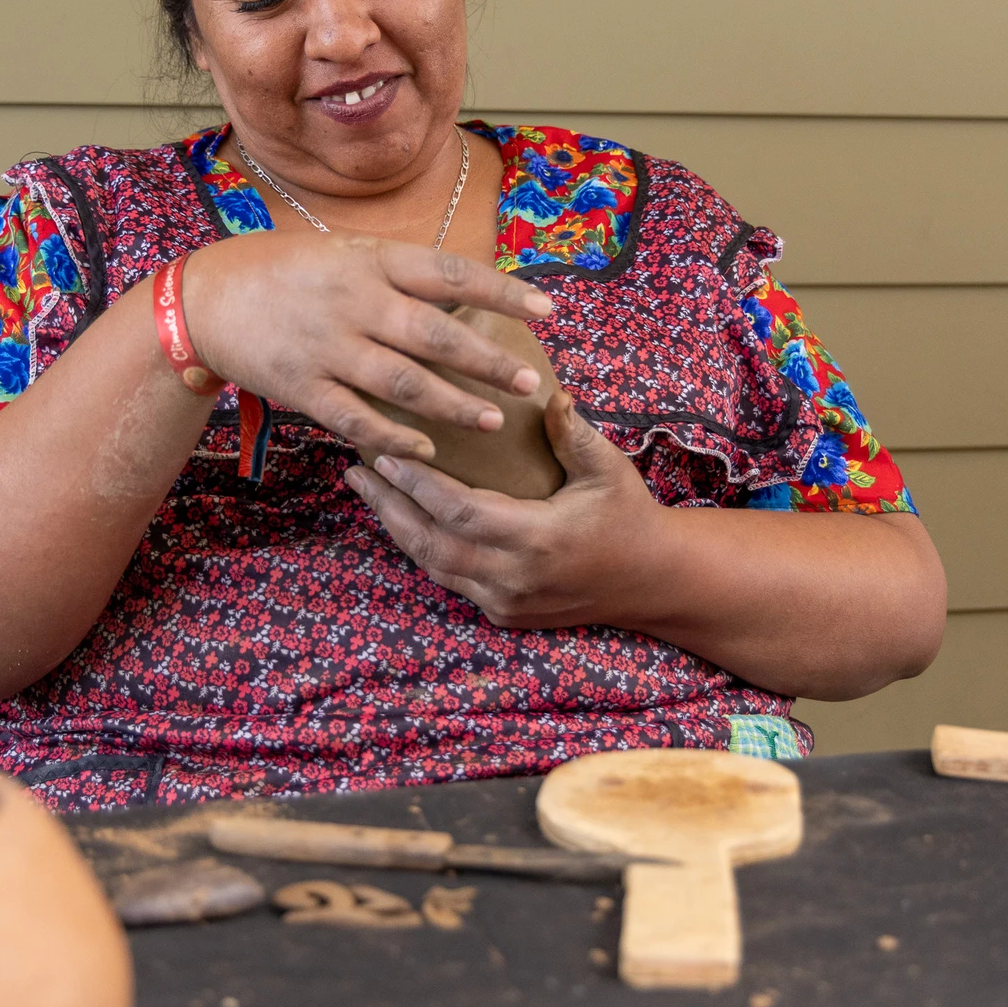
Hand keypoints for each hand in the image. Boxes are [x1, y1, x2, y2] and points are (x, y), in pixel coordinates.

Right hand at [179, 232, 552, 459]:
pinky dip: (393, 436)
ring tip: (492, 420)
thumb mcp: (343, 251)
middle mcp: (355, 302)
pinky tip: (427, 448)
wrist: (205, 299)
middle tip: (528, 383)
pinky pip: (357, 418)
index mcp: (371, 262)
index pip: (450, 274)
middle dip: (488, 362)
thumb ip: (396, 272)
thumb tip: (463, 287)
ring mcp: (328, 347)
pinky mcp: (304, 387)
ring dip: (453, 404)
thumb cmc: (284, 270)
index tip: (547, 310)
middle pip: (436, 335)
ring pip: (403, 383)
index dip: (502, 293)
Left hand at [343, 391, 668, 627]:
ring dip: (398, 528)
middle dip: (389, 507)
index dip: (417, 485)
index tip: (385, 455)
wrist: (651, 581)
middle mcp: (515, 578)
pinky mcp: (503, 614)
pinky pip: (450, 580)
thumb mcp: (609, 469)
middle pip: (431, 544)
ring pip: (434, 567)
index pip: (459, 512)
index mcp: (539, 538)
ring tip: (370, 492)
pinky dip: (424, 548)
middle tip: (356, 471)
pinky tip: (404, 518)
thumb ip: (574, 433)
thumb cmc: (628, 515)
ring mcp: (506, 602)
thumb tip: (549, 392)